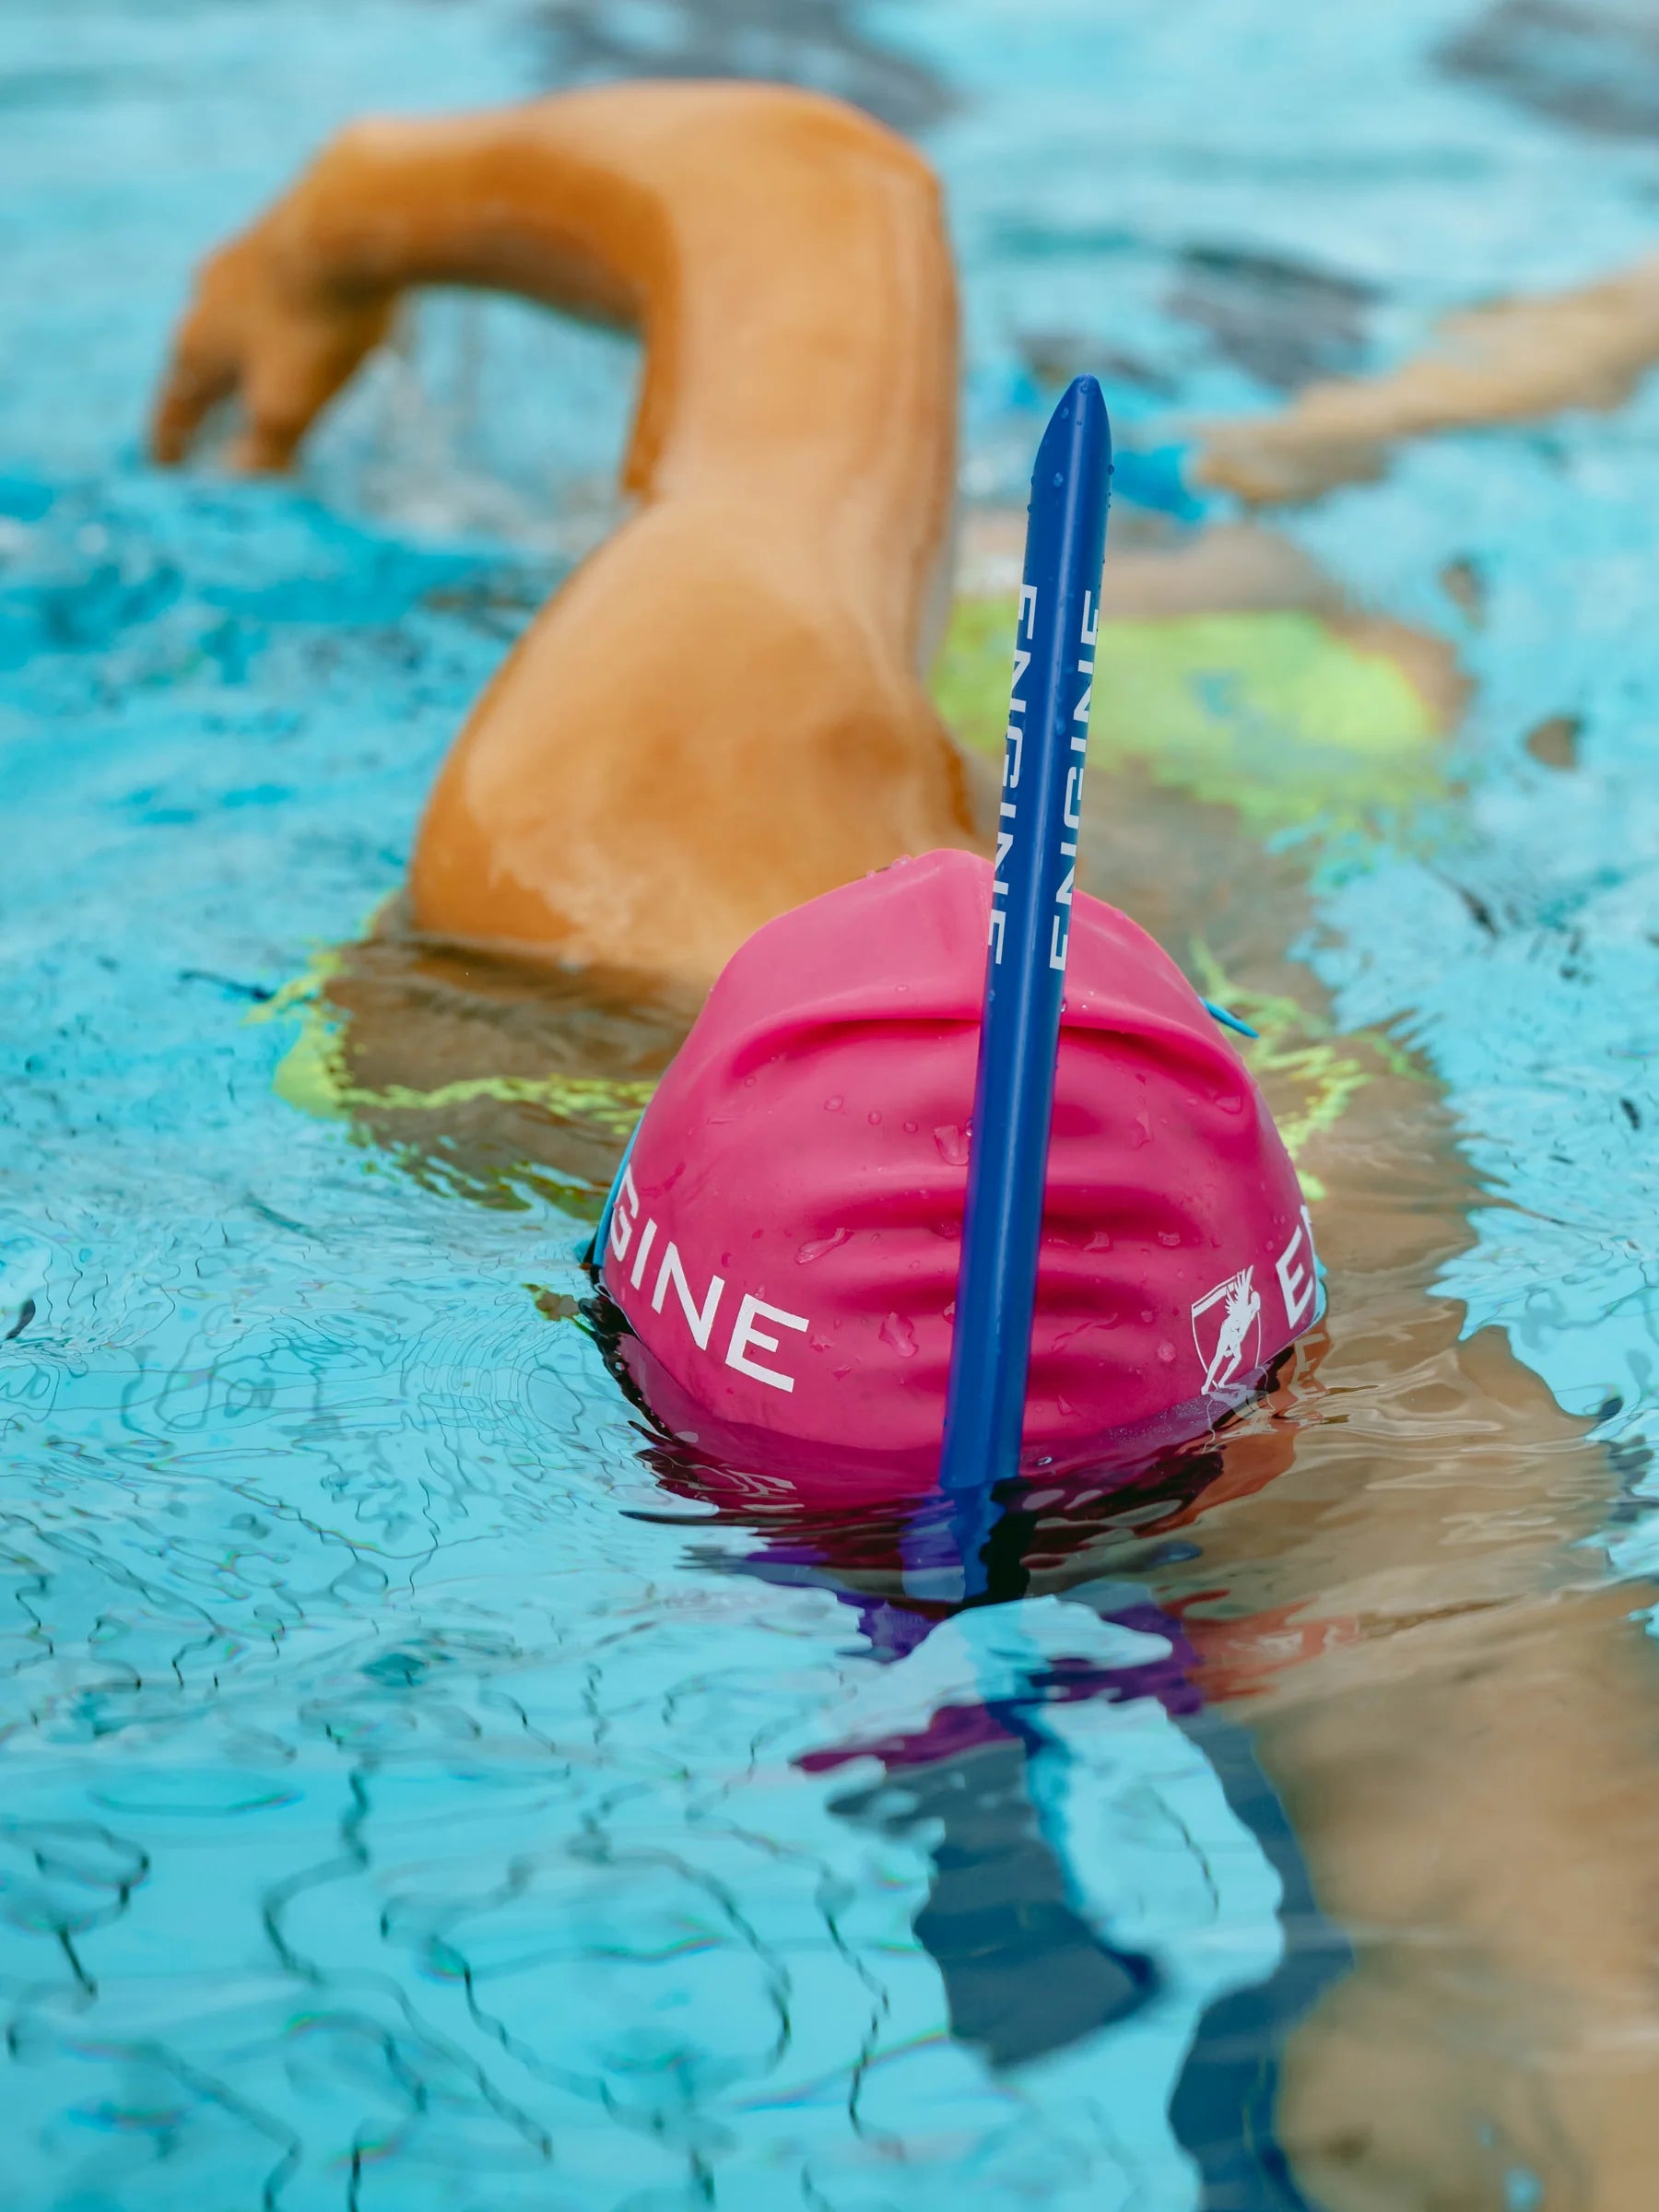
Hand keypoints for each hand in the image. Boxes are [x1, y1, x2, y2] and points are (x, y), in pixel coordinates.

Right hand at [150, 222, 393, 471]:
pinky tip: (287, 309)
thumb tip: (239, 484)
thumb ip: (263, 449)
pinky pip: (266, 288)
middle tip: (200, 418)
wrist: (350, 219)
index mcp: (197, 347)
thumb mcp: (290, 404)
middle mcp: (206, 298)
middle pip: (198, 360)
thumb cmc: (315, 322)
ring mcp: (239, 259)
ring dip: (234, 349)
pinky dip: (269, 314)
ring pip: (229, 318)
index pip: (175, 409)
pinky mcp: (278, 231)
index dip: (172, 444)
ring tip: (241, 366)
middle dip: (203, 395)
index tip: (164, 466)